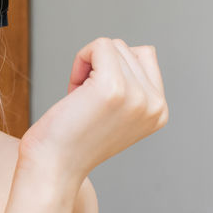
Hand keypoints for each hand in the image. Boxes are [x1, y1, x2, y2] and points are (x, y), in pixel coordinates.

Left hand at [20, 38, 167, 183]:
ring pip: (113, 46)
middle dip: (100, 68)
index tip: (98, 99)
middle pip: (128, 49)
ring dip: (89, 66)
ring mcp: (137, 96)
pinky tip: (74, 90)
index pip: (145, 56)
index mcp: (159, 111)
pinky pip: (100, 45)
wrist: (53, 167)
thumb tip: (143, 51)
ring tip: (80, 101)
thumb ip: (136, 86)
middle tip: (85, 104)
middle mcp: (155, 105)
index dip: (114, 68)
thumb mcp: (118, 113)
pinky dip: (81, 59)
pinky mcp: (113, 88)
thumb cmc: (73, 140)